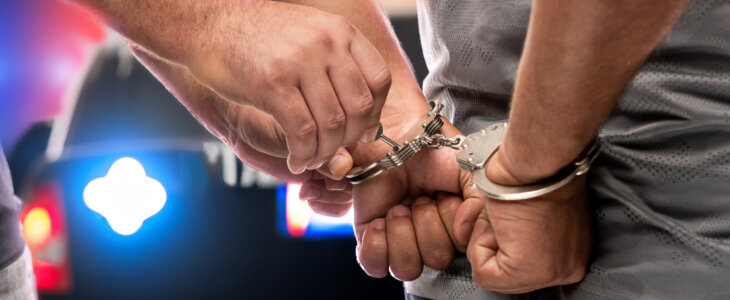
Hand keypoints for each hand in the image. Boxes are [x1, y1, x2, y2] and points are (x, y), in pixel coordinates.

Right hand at [185, 1, 390, 173]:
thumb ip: (337, 67)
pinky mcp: (273, 85)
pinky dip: (303, 155)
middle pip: (359, 108)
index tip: (359, 130)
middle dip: (349, 139)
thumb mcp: (309, 34)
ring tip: (311, 158)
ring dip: (324, 152)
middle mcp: (326, 44)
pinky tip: (296, 160)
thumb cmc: (258, 36)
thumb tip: (364, 119)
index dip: (374, 113)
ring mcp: (300, 63)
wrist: (208, 25)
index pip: (379, 80)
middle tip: (332, 150)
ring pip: (332, 125)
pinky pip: (302, 133)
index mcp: (340, 31)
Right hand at [450, 150, 592, 293]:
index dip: (506, 238)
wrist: (536, 160)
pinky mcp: (526, 271)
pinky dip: (479, 245)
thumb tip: (500, 239)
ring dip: (486, 240)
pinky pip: (484, 274)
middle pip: (509, 274)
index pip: (525, 264)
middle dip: (495, 242)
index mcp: (574, 251)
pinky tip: (497, 222)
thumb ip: (526, 233)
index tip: (514, 215)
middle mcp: (568, 268)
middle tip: (506, 216)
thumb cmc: (536, 171)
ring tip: (503, 217)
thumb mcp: (536, 211)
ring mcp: (550, 274)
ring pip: (494, 274)